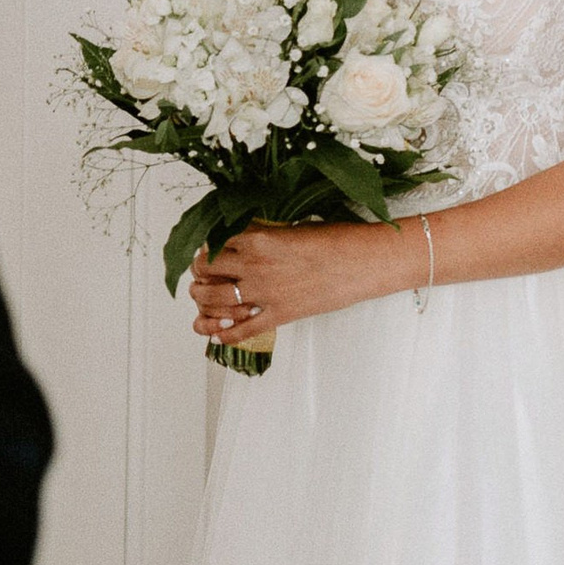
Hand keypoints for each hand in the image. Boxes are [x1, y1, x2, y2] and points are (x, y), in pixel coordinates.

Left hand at [185, 220, 419, 344]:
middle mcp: (255, 265)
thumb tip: (248, 241)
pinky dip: (226, 335)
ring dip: (202, 298)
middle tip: (200, 272)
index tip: (207, 248)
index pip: (214, 241)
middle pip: (207, 268)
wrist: (364, 261)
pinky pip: (244, 329)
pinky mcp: (281, 314)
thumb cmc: (336, 239)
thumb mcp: (292, 228)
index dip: (206, 244)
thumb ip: (265, 236)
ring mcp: (266, 292)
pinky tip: (217, 336)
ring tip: (201, 296)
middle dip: (199, 270)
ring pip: (216, 298)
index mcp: (258, 238)